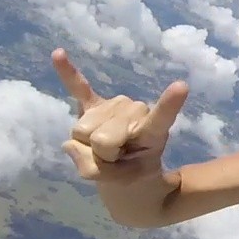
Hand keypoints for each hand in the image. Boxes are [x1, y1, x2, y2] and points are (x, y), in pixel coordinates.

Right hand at [54, 48, 186, 187]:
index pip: (162, 117)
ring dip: (87, 147)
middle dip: (100, 156)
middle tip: (114, 160)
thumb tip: (71, 144)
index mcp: (152, 132)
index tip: (181, 86)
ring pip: (83, 129)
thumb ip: (96, 169)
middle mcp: (135, 111)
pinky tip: (58, 54)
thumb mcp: (120, 184)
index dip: (169, 104)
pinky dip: (67, 72)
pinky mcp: (93, 104)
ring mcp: (114, 105)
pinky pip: (78, 87)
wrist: (126, 175)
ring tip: (104, 151)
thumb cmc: (129, 176)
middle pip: (101, 137)